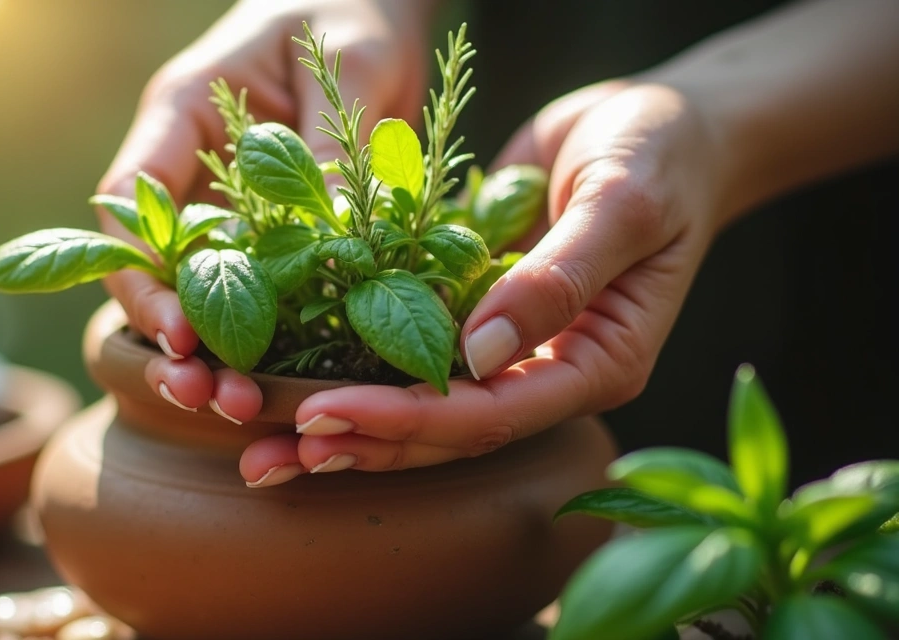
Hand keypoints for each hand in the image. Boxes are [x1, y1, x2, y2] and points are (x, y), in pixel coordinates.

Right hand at [94, 0, 434, 431]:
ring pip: (200, 288)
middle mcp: (190, 167)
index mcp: (179, 113)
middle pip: (155, 265)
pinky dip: (270, 335)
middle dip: (174, 338)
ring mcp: (226, 202)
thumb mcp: (355, 65)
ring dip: (217, 352)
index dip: (143, 276)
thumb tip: (332, 241)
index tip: (181, 334)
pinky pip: (259, 287)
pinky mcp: (270, 228)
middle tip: (214, 397)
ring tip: (246, 408)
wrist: (372, 6)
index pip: (131, 205)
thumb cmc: (350, 11)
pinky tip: (289, 381)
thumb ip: (336, 146)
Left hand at [240, 79, 726, 484]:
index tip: (325, 413)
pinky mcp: (471, 311)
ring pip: (420, 404)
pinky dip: (353, 365)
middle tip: (271, 449)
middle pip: (446, 432)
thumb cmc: (660, 155)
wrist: (654, 125)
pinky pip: (409, 348)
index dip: (407, 421)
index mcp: (597, 364)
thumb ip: (561, 277)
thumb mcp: (623, 202)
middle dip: (360, 440)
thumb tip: (482, 353)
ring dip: (346, 425)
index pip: (493, 415)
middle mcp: (547, 372)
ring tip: (263, 445)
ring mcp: (509, 348)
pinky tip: (292, 376)